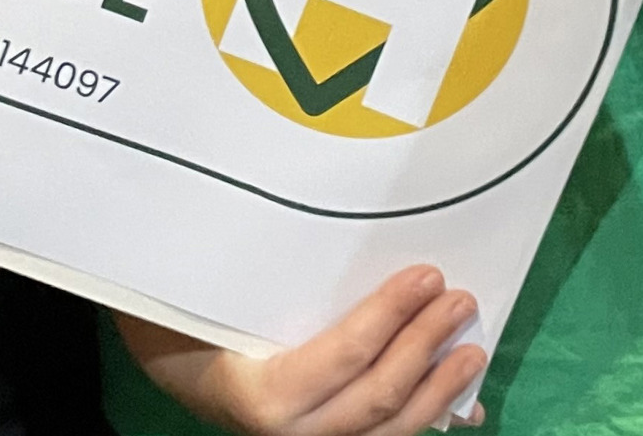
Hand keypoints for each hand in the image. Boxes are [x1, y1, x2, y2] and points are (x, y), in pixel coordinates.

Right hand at [120, 268, 485, 435]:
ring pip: (389, 431)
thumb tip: (332, 227)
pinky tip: (462, 408)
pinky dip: (427, 422)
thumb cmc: (189, 319)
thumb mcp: (217, 296)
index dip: (390, 317)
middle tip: (459, 300)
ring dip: (439, 390)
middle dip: (425, 347)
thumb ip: (268, 280)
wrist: (170, 371)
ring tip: (472, 348)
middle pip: (378, 397)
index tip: (426, 276)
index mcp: (264, 394)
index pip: (345, 355)